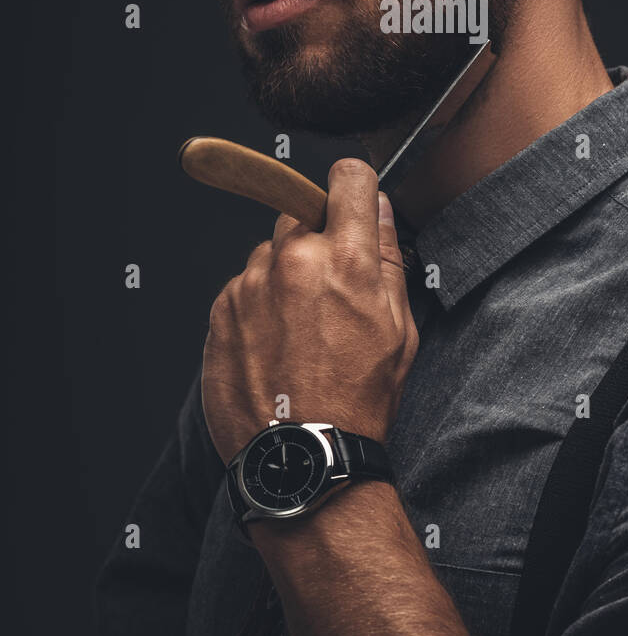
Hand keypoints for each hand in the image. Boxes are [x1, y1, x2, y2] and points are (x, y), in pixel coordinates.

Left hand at [201, 158, 418, 463]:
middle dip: (317, 240)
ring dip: (284, 275)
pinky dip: (257, 307)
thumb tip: (379, 210)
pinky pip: (243, 288)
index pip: (347, 179)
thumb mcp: (399, 328)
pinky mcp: (220, 311)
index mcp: (346, 259)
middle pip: (302, 215)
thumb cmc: (358, 399)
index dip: (354, 187)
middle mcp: (293, 260)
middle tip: (330, 289)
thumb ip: (389, 258)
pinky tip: (275, 347)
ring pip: (270, 254)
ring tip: (300, 331)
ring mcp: (251, 284)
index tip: (353, 199)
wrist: (302, 457)